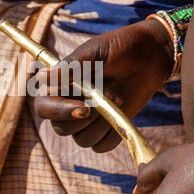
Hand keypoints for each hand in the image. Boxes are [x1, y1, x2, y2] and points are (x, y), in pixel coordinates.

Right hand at [32, 20, 174, 151]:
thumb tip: (42, 77)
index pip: (44, 108)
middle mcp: (70, 105)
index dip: (59, 112)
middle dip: (84, 119)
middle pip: (61, 129)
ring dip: (101, 125)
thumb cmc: (120, 47)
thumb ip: (72, 66)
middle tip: (108, 99)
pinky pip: (102, 146)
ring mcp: (89, 119)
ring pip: (83, 140)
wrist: (151, 53)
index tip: (84, 107)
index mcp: (60, 86)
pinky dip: (113, 135)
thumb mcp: (96, 52)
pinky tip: (122, 115)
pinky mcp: (108, 127)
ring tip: (118, 100)